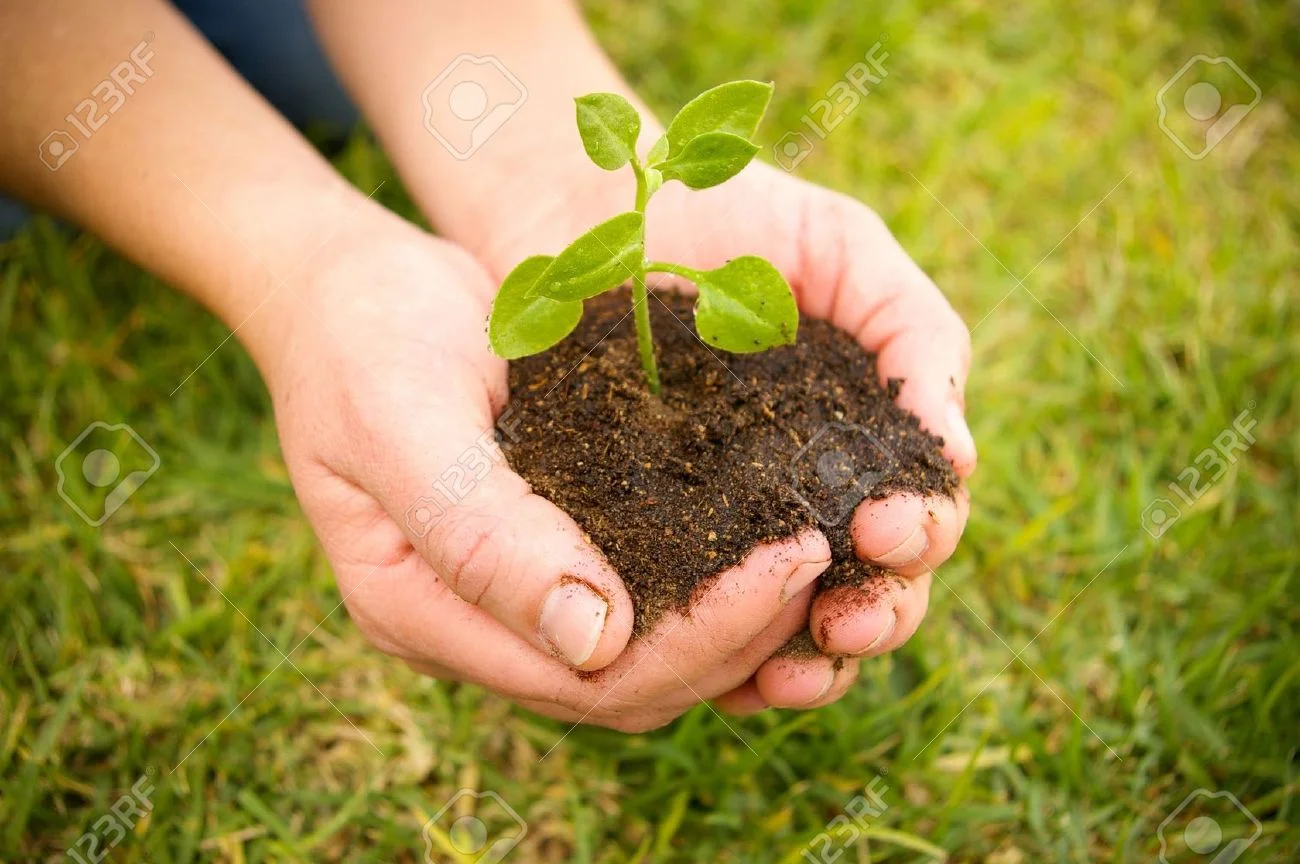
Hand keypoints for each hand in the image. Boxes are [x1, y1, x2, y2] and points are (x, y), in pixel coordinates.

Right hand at [267, 215, 843, 729]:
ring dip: (735, 619)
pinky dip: (709, 576)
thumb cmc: (362, 340)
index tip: (788, 561)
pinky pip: (643, 592)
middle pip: (630, 684)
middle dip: (736, 636)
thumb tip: (594, 641)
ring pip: (647, 655)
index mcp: (421, 612)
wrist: (347, 289)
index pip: (587, 680)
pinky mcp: (548, 547)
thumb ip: (479, 534)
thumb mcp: (402, 421)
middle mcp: (473, 624)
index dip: (699, 639)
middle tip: (820, 553)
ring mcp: (510, 593)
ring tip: (813, 548)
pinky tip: (765, 528)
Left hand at [477, 163, 974, 714]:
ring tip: (787, 672)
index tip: (886, 527)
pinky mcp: (653, 541)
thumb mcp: (839, 249)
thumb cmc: (722, 211)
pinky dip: (719, 658)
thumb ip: (913, 333)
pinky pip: (697, 619)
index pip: (920, 513)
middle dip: (873, 614)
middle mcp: (809, 492)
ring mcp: (732, 525)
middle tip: (847, 618)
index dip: (919, 536)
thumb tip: (959, 456)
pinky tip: (720, 677)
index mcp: (864, 435)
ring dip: (808, 664)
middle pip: (870, 588)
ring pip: (791, 624)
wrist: (586, 204)